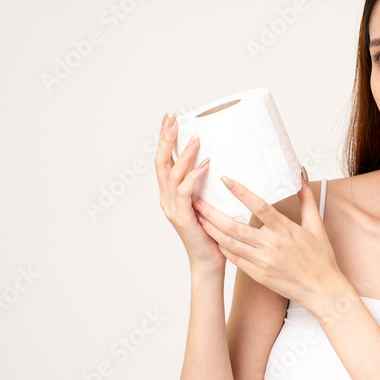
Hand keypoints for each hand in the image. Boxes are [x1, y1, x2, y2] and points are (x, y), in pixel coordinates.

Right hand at [154, 112, 225, 274]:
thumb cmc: (212, 232)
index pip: (164, 160)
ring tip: (195, 137)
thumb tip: (219, 161)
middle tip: (173, 119)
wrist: (209, 260)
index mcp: (170, 193)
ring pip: (172, 174)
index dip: (164, 139)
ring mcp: (172, 208)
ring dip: (183, 154)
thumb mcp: (208, 202)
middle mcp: (166, 198)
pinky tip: (205, 164)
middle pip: (161, 162)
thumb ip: (206, 185)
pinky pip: (185, 192)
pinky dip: (193, 176)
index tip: (169, 118)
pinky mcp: (182, 217)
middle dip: (166, 139)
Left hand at [194, 170, 346, 309]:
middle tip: (197, 200)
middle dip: (212, 213)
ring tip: (199, 218)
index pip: (259, 206)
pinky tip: (213, 238)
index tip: (225, 179)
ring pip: (230, 243)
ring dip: (212, 230)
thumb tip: (300, 175)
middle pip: (234, 226)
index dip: (241, 192)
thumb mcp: (316, 225)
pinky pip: (234, 259)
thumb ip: (306, 198)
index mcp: (285, 230)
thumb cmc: (321, 258)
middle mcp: (271, 245)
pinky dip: (223, 247)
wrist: (321, 290)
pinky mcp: (258, 275)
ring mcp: (262, 262)